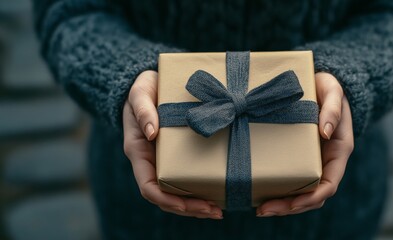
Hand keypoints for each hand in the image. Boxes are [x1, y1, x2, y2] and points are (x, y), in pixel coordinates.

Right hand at [123, 70, 222, 218]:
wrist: (152, 83)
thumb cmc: (144, 88)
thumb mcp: (140, 93)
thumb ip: (143, 110)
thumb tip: (152, 132)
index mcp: (138, 151)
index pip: (148, 186)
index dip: (166, 199)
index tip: (186, 205)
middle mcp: (150, 161)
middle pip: (165, 196)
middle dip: (188, 208)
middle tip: (215, 211)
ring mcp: (163, 161)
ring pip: (176, 193)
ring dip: (196, 205)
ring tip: (218, 210)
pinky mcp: (177, 156)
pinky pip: (186, 179)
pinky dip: (200, 190)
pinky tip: (217, 193)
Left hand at [256, 72, 353, 216]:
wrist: (319, 84)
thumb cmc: (328, 87)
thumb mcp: (333, 91)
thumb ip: (332, 109)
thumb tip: (325, 132)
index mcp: (339, 151)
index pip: (328, 185)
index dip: (310, 198)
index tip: (290, 203)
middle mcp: (326, 162)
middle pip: (312, 196)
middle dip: (290, 207)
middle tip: (263, 210)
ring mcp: (312, 161)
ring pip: (301, 193)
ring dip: (282, 204)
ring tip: (259, 208)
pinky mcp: (297, 157)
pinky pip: (290, 179)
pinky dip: (278, 190)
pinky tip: (259, 192)